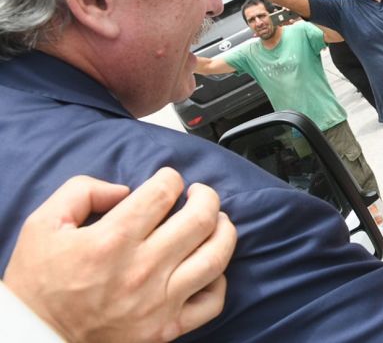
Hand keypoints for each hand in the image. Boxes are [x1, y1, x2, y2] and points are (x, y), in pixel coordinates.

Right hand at [3, 168, 236, 342]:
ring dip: (224, 231)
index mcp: (112, 241)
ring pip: (216, 257)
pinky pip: (212, 302)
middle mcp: (141, 270)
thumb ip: (82, 191)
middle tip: (200, 194)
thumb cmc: (39, 283)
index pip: (163, 193)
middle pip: (200, 220)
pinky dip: (219, 280)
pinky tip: (208, 267)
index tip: (168, 181)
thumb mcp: (43, 224)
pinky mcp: (167, 328)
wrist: (34, 337)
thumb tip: (124, 189)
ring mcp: (159, 302)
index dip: (170, 179)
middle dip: (206, 197)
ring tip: (217, 221)